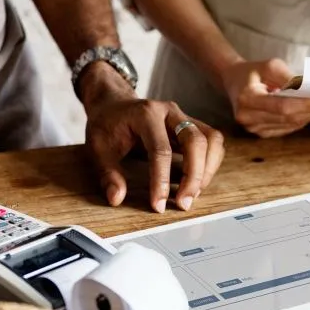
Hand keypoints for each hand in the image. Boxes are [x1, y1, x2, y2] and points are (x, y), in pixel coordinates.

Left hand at [80, 63, 224, 213]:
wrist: (113, 104)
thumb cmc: (106, 125)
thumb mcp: (97, 148)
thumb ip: (107, 173)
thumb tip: (117, 198)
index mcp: (145, 114)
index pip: (160, 149)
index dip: (161, 180)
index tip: (158, 204)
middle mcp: (169, 111)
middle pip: (195, 141)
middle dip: (194, 176)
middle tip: (183, 204)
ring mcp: (184, 116)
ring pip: (211, 139)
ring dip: (207, 169)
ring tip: (193, 194)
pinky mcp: (192, 124)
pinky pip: (212, 142)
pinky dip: (210, 163)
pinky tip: (197, 182)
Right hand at [220, 59, 309, 137]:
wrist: (233, 81)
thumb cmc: (252, 71)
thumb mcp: (269, 65)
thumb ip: (288, 77)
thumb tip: (309, 88)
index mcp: (247, 98)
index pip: (282, 106)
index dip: (306, 106)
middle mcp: (247, 117)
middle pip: (288, 118)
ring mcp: (253, 127)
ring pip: (290, 125)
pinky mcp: (259, 132)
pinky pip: (286, 128)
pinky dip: (302, 120)